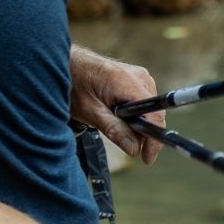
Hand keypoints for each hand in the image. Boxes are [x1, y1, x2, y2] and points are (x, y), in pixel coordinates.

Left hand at [70, 45, 164, 165]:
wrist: (69, 65)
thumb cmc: (75, 84)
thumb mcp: (90, 112)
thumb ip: (114, 129)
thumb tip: (134, 148)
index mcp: (128, 82)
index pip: (154, 114)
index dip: (154, 139)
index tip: (147, 158)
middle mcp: (140, 77)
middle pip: (154, 114)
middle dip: (144, 135)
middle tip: (127, 146)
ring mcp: (140, 77)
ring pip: (150, 112)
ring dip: (138, 126)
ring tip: (117, 127)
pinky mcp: (138, 80)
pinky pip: (144, 105)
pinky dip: (135, 117)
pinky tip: (119, 118)